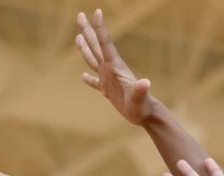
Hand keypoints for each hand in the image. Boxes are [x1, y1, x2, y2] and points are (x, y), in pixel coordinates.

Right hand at [76, 9, 153, 124]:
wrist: (146, 115)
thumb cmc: (143, 106)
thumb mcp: (140, 97)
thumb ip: (141, 89)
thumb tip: (146, 83)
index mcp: (116, 66)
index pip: (105, 43)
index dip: (100, 28)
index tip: (97, 11)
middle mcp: (111, 69)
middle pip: (96, 46)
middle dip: (87, 30)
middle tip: (80, 15)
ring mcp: (108, 79)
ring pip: (93, 60)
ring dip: (85, 48)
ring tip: (78, 36)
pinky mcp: (108, 91)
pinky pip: (95, 83)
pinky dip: (89, 80)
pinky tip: (83, 77)